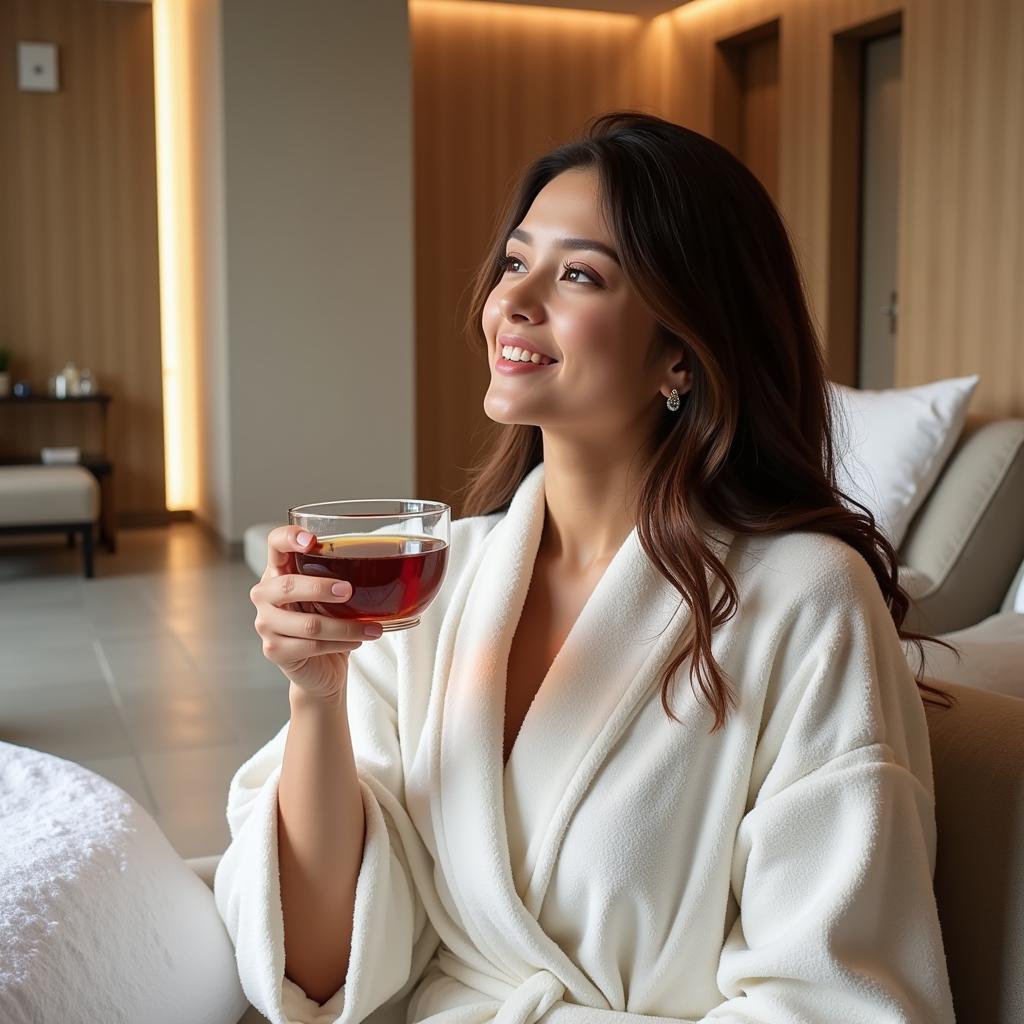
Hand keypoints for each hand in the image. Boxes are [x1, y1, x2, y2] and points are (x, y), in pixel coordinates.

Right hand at [251, 526, 382, 701]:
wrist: (319, 667)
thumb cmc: (327, 622)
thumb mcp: (333, 595)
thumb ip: (341, 577)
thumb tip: (383, 564)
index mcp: (279, 571)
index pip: (275, 544)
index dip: (289, 537)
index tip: (311, 540)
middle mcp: (265, 594)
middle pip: (288, 585)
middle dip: (321, 588)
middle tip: (349, 590)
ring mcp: (266, 624)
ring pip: (309, 624)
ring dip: (347, 626)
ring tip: (372, 628)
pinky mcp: (274, 650)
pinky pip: (312, 646)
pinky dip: (341, 643)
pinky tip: (356, 641)